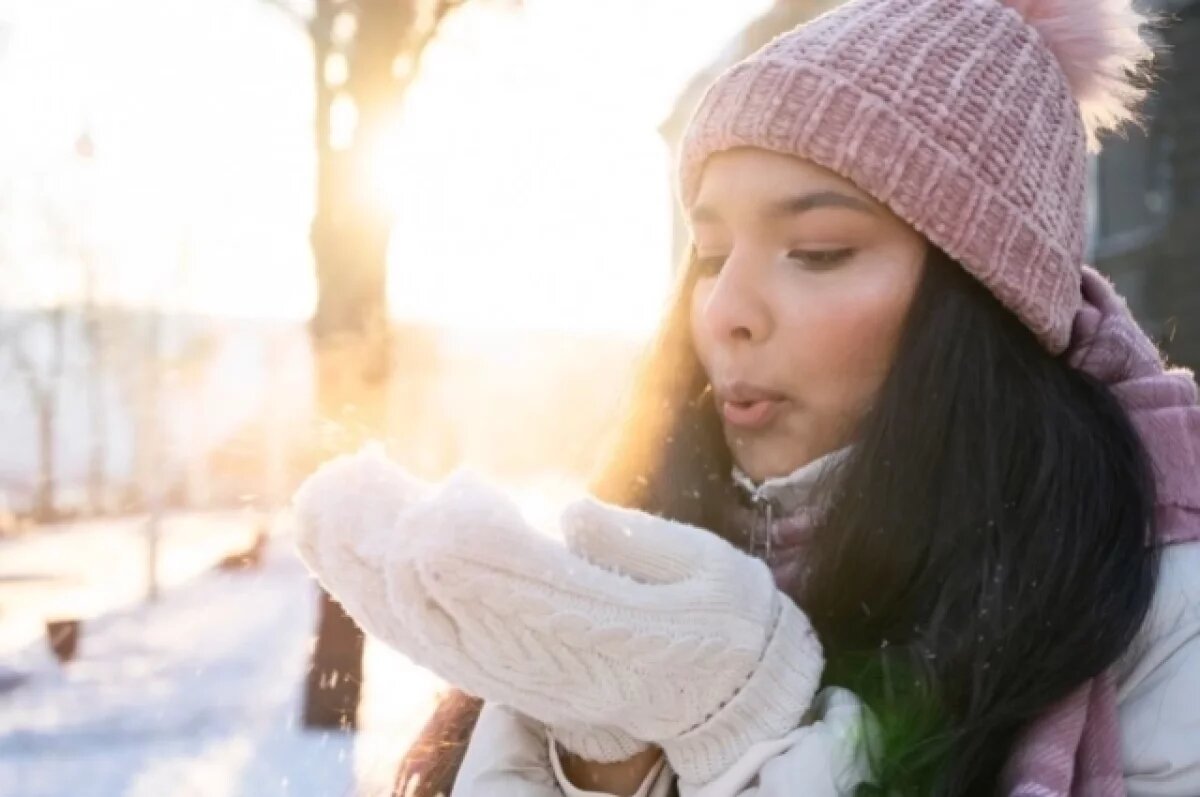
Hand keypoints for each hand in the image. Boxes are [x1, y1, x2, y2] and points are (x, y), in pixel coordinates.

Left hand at [294, 458, 822, 783]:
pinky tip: (344, 556)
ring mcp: (518, 675)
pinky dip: (377, 599)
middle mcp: (547, 662)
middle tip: (341, 479)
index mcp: (605, 633)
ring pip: (420, 627)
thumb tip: (572, 516)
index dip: (469, 547)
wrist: (722, 704)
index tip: (441, 492)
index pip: (515, 592)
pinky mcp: (502, 676)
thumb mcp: (710, 574)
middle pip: (445, 607)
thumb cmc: (726, 626)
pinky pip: (425, 642)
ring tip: (319, 505)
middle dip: (385, 542)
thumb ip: (641, 546)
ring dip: (362, 567)